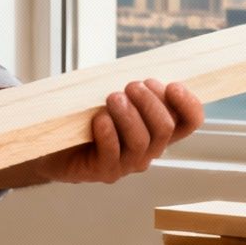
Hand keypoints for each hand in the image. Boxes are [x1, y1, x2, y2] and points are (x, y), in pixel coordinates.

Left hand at [35, 79, 205, 184]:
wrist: (55, 143)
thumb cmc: (89, 116)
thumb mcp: (116, 96)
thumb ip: (134, 89)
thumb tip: (144, 73)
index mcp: (158, 130)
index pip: (190, 121)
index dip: (188, 104)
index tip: (172, 85)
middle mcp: (149, 150)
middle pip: (165, 128)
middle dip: (150, 102)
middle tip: (132, 86)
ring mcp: (127, 164)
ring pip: (141, 141)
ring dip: (128, 115)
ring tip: (113, 97)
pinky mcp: (104, 171)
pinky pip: (112, 153)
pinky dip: (108, 133)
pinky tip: (99, 118)